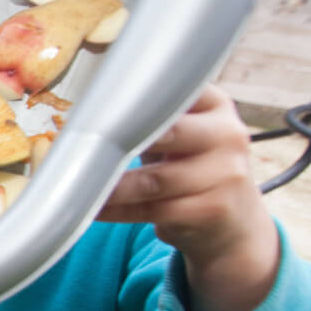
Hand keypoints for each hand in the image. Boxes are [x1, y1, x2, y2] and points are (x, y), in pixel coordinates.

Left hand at [96, 84, 279, 310]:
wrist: (233, 221)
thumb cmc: (192, 166)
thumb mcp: (184, 132)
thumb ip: (152, 114)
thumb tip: (89, 104)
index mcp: (216, 105)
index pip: (176, 90)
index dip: (136, 97)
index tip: (99, 103)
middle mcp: (228, 135)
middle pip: (169, 133)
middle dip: (122, 140)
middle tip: (82, 144)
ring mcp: (226, 175)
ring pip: (154, 180)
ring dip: (111, 186)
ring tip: (77, 184)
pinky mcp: (212, 211)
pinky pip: (153, 211)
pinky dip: (117, 211)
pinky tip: (93, 208)